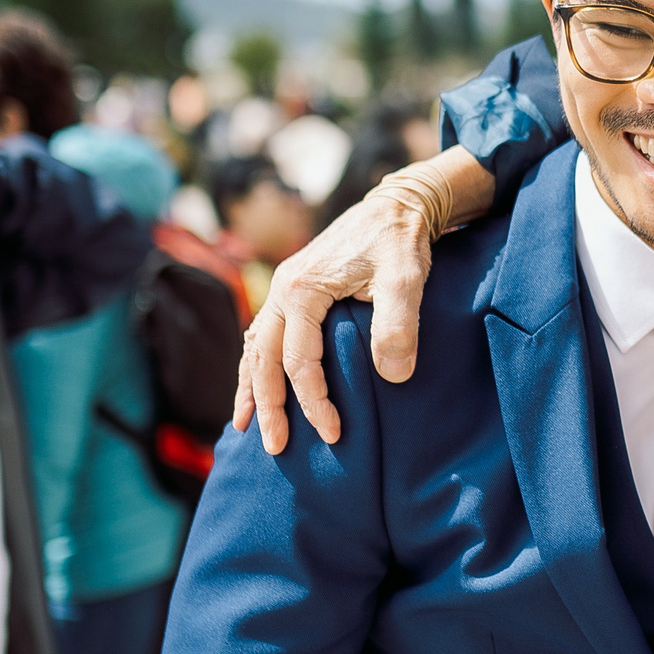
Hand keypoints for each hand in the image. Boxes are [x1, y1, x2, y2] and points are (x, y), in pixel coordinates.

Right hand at [233, 148, 494, 453]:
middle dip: (267, 406)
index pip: (298, 361)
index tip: (333, 433)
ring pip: (254, 348)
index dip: (313, 401)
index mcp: (302, 290)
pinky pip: (263, 336)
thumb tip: (393, 378)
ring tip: (247, 428)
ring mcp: (284, 290)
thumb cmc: (401, 242)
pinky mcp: (294, 291)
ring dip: (251, 389)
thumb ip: (399, 326)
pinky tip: (255, 387)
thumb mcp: (406, 279)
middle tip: (275, 447)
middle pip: (263, 359)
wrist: (398, 205)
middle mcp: (283, 290)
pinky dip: (256, 366)